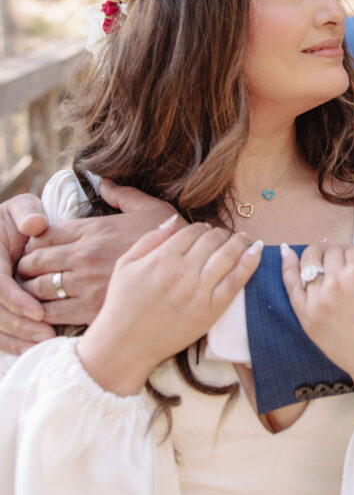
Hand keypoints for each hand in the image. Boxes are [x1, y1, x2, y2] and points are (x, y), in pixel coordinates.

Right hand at [0, 194, 51, 353]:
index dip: (16, 300)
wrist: (5, 232)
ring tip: (44, 344)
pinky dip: (10, 342)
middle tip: (47, 335)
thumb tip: (36, 224)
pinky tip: (30, 349)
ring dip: (16, 338)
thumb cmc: (17, 220)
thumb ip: (27, 213)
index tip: (39, 311)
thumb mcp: (21, 208)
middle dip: (19, 325)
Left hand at [16, 180, 180, 327]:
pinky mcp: (91, 308)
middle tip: (27, 273)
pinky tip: (46, 312)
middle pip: (34, 260)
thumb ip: (123, 195)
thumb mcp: (150, 208)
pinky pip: (54, 311)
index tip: (36, 249)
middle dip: (26, 267)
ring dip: (30, 290)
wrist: (186, 275)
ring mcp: (85, 283)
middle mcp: (83, 255)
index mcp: (93, 229)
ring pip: (40, 286)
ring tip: (31, 292)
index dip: (33, 242)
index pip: (44, 233)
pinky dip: (43, 312)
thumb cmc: (171, 240)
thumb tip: (104, 182)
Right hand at [77, 217, 262, 395]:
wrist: (124, 345)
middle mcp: (183, 271)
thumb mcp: (125, 265)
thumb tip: (173, 220)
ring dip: (239, 242)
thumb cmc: (121, 304)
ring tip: (244, 239)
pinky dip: (250, 262)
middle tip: (225, 236)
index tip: (205, 231)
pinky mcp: (211, 311)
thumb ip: (150, 239)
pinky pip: (237, 281)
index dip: (202, 228)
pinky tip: (257, 250)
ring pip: (228, 255)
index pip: (193, 231)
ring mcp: (199, 292)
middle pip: (213, 240)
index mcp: (162, 257)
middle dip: (221, 233)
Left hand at [281, 240, 353, 437]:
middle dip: (338, 253)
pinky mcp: (307, 315)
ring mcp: (319, 299)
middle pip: (331, 252)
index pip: (353, 248)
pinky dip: (287, 266)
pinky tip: (286, 253)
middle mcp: (337, 281)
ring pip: (309, 262)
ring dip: (314, 254)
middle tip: (343, 262)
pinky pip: (292, 284)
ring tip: (318, 254)